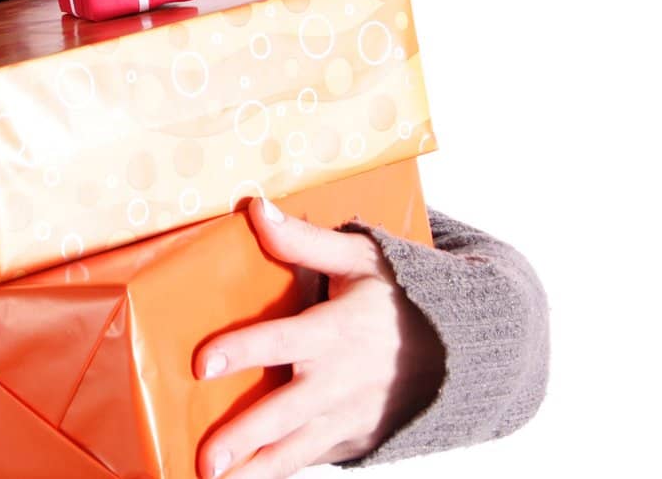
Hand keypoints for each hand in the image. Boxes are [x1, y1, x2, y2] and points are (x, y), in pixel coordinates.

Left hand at [193, 197, 445, 478]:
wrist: (459, 350)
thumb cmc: (398, 296)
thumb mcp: (359, 257)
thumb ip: (303, 240)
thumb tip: (257, 208)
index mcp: (337, 330)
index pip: (283, 340)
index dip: (244, 350)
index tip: (203, 363)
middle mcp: (339, 380)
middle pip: (285, 412)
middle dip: (244, 436)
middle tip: (206, 458)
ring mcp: (347, 416)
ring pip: (295, 450)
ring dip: (255, 469)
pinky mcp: (352, 439)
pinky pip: (310, 459)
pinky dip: (278, 472)